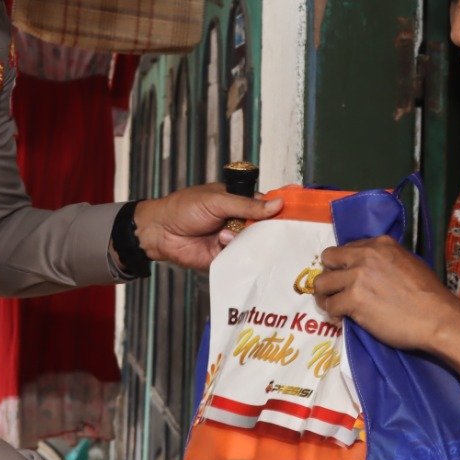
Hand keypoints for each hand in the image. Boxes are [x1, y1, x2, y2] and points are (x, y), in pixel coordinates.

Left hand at [133, 185, 283, 270]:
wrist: (159, 231)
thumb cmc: (184, 208)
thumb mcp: (217, 200)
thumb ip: (247, 205)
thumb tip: (277, 204)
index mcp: (240, 202)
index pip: (267, 206)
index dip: (282, 210)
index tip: (300, 212)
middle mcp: (240, 222)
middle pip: (265, 228)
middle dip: (269, 230)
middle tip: (276, 231)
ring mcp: (233, 241)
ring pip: (254, 245)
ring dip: (246, 240)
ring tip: (226, 233)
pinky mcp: (225, 259)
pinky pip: (239, 259)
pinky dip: (236, 254)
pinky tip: (223, 243)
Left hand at [311, 236, 459, 354]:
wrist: (437, 318)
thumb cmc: (428, 295)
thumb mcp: (407, 262)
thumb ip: (383, 260)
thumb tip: (366, 267)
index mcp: (379, 244)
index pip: (346, 248)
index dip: (345, 264)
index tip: (348, 277)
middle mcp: (364, 256)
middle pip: (328, 259)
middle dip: (330, 274)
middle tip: (337, 289)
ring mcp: (357, 277)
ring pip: (322, 283)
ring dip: (326, 295)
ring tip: (335, 304)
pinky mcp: (353, 300)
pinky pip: (330, 306)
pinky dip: (334, 314)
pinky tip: (344, 318)